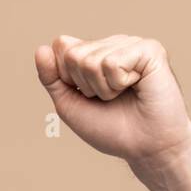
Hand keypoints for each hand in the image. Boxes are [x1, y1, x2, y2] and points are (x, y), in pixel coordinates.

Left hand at [35, 34, 190, 168]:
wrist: (144, 146)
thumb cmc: (110, 128)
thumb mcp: (70, 104)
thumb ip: (51, 78)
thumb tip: (41, 49)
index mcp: (95, 52)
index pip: (61, 48)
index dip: (68, 79)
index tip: (88, 95)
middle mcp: (113, 43)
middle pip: (74, 54)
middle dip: (86, 85)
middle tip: (109, 98)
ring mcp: (131, 44)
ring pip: (92, 60)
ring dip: (103, 88)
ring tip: (123, 94)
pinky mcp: (149, 49)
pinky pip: (112, 62)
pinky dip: (118, 83)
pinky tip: (136, 86)